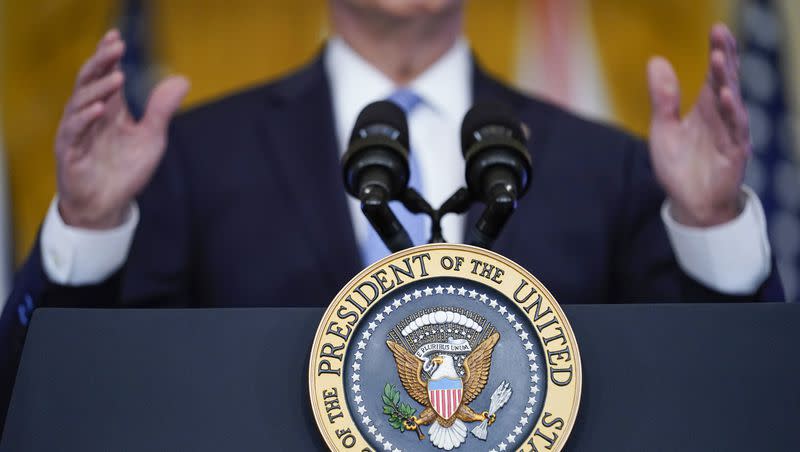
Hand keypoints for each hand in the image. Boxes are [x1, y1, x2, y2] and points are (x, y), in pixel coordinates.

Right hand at [55, 29, 189, 228]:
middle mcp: (90, 116)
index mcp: (109, 109)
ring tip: (116, 77)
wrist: (108, 205)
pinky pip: (74, 131)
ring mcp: (77, 132)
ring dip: (98, 89)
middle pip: (90, 81)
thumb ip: (161, 109)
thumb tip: (182, 79)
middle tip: (116, 47)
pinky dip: (85, 118)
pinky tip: (99, 109)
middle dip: (102, 63)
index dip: (109, 56)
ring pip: (80, 102)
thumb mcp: (151, 137)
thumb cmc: (125, 171)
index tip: (117, 38)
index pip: (106, 75)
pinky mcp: (69, 152)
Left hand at [647, 24, 748, 226]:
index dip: (717, 51)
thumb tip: (656, 61)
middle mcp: (721, 117)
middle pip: (726, 81)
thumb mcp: (663, 128)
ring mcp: (730, 134)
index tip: (716, 28)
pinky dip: (731, 113)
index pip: (714, 74)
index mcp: (706, 108)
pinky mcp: (734, 154)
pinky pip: (735, 131)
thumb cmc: (680, 165)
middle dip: (725, 57)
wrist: (689, 204)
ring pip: (732, 102)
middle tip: (720, 34)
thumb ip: (662, 98)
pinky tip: (725, 96)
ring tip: (719, 60)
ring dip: (726, 81)